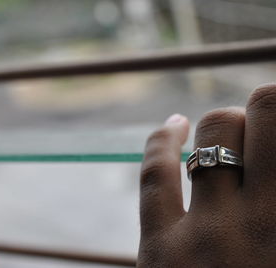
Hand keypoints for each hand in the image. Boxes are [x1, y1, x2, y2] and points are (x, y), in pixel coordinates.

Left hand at [138, 84, 275, 266]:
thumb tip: (268, 162)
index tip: (272, 134)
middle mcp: (265, 221)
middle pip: (266, 110)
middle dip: (266, 113)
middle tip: (264, 136)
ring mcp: (209, 232)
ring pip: (218, 127)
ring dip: (229, 123)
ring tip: (236, 140)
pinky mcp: (160, 246)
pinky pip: (156, 170)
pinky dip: (164, 138)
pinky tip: (176, 124)